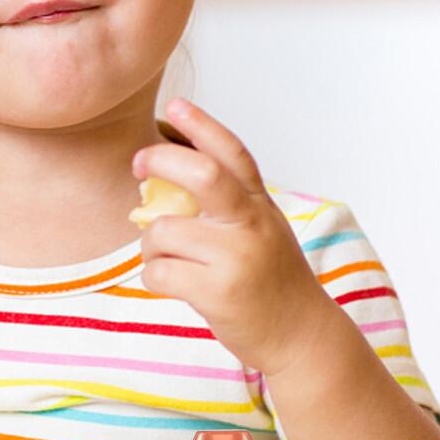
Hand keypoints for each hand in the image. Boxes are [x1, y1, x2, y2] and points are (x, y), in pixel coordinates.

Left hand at [133, 97, 337, 376]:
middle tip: (139, 165)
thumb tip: (161, 191)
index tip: (174, 105)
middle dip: (160, 160)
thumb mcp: (260, 232)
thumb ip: (226, 209)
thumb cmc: (271, 282)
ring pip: (162, 232)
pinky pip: (158, 273)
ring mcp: (235, 258)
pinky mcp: (218, 293)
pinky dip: (153, 278)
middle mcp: (251, 225)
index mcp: (260, 205)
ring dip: (150, 247)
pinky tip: (169, 284)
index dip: (201, 125)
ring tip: (164, 260)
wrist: (300, 335)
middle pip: (201, 174)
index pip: (231, 153)